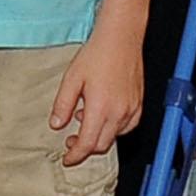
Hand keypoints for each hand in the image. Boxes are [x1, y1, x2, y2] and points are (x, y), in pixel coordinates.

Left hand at [54, 28, 146, 162]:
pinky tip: (104, 116)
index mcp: (101, 108)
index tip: (67, 159)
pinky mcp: (138, 103)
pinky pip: (127, 126)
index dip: (75, 156)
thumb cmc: (98, 53)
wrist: (121, 37)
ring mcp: (131, 109)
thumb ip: (63, 105)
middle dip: (85, 148)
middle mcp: (119, 112)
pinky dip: (114, 128)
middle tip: (71, 141)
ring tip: (85, 120)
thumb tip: (56, 124)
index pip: (87, 144)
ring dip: (99, 136)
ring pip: (114, 136)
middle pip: (101, 145)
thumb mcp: (72, 79)